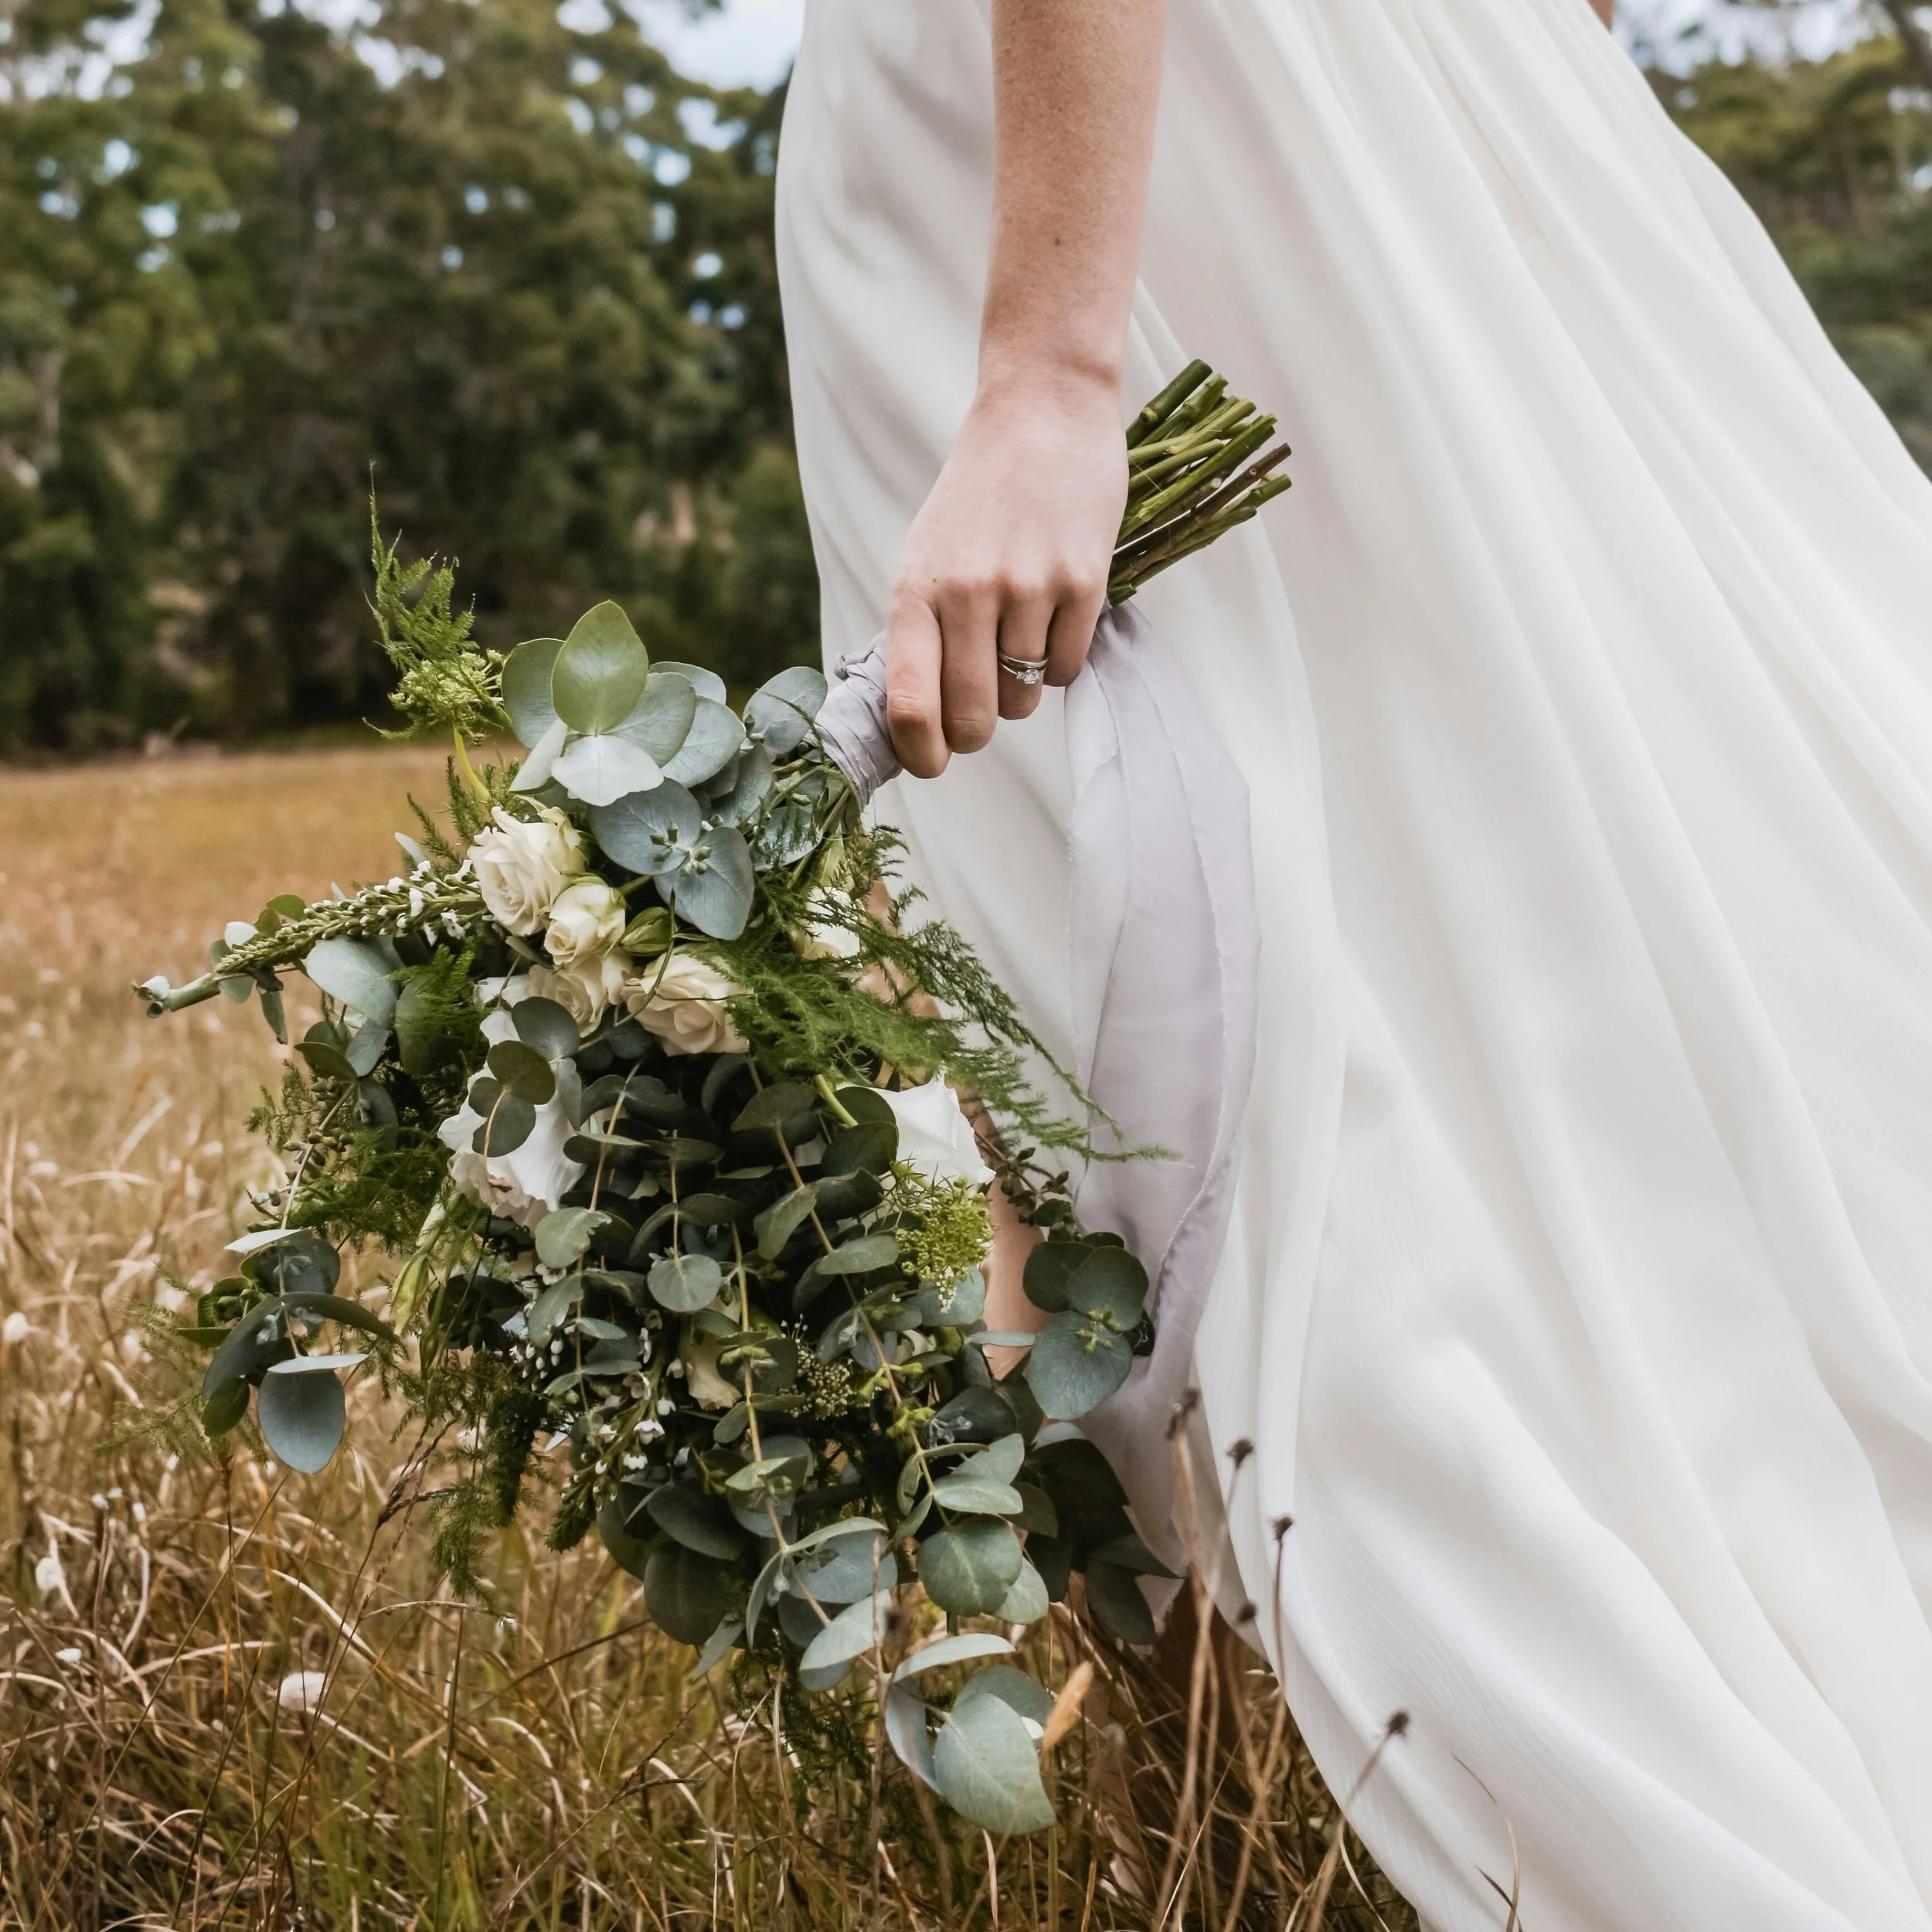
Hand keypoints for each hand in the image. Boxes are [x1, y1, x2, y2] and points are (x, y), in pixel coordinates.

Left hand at [886, 370, 1126, 777]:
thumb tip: (916, 720)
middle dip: (976, 731)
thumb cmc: (978, 496)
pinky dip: (1060, 662)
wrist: (1042, 413)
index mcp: (915, 590)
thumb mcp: (925, 556)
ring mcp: (1028, 588)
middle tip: (981, 712)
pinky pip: (1067, 669)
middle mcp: (967, 593)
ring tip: (1019, 634)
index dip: (919, 753)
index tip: (931, 765)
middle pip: (973, 720)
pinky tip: (1053, 618)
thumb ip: (919, 631)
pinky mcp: (1083, 583)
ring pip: (1023, 700)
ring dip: (1021, 689)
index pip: (909, 704)